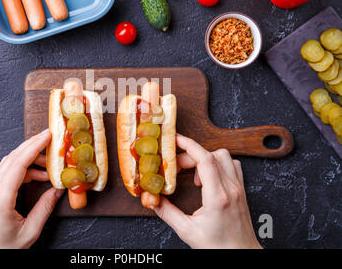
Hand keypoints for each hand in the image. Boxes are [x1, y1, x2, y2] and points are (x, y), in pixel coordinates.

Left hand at [0, 129, 63, 248]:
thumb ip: (44, 210)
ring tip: (48, 165)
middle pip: (12, 158)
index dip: (34, 147)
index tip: (47, 136)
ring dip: (28, 158)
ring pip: (8, 163)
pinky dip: (23, 169)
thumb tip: (57, 192)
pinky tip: (36, 175)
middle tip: (49, 138)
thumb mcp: (29, 232)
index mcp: (0, 200)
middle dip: (32, 144)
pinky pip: (6, 173)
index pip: (18, 164)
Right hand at [154, 134, 261, 248]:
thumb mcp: (187, 231)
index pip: (205, 159)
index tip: (176, 139)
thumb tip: (153, 200)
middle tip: (177, 166)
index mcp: (218, 197)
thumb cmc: (219, 247)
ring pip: (225, 157)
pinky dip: (219, 164)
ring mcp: (239, 188)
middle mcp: (231, 189)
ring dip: (207, 158)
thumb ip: (167, 213)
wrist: (241, 255)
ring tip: (194, 173)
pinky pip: (233, 165)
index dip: (189, 145)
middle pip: (212, 155)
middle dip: (191, 154)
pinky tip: (208, 177)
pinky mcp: (241, 190)